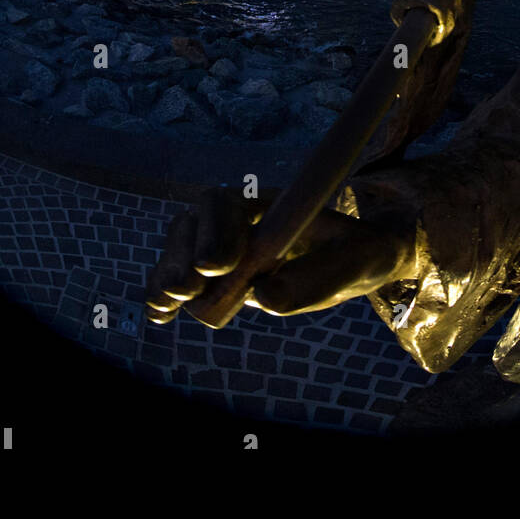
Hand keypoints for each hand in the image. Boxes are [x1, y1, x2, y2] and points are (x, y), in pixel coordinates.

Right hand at [144, 186, 415, 323]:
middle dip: (183, 254)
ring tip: (167, 305)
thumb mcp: (356, 261)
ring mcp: (224, 244)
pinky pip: (181, 278)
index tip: (220, 266)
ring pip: (180, 251)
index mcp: (269, 203)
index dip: (215, 230)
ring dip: (168, 275)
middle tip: (188, 288)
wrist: (359, 261)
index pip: (226, 202)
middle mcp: (240, 219)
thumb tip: (264, 295)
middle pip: (193, 223)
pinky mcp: (217, 276)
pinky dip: (164, 294)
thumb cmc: (361, 252)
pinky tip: (158, 315)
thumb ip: (317, 275)